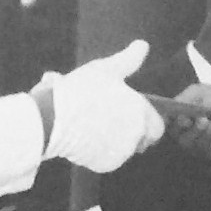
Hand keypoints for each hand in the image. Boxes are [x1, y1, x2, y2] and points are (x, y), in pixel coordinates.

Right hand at [34, 40, 163, 171]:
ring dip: (115, 142)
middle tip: (111, 122)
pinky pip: (107, 159)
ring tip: (94, 127)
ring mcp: (120, 153)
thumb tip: (143, 45)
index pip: (157, 126)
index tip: (132, 116)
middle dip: (132, 134)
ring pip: (124, 150)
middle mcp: (135, 136)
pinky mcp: (104, 165)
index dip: (146, 121)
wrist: (52, 119)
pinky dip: (99, 152)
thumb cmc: (81, 91)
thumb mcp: (105, 69)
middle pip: (142, 140)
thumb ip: (129, 60)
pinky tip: (86, 139)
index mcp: (141, 113)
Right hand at [167, 84, 210, 158]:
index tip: (168, 112)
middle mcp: (181, 132)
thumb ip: (186, 95)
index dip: (163, 117)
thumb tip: (173, 103)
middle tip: (186, 118)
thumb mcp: (200, 92)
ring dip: (195, 131)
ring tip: (204, 121)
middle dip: (178, 125)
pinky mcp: (206, 153)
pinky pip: (201, 149)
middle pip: (172, 132)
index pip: (163, 120)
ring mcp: (193, 144)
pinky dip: (206, 138)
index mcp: (176, 117)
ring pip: (186, 142)